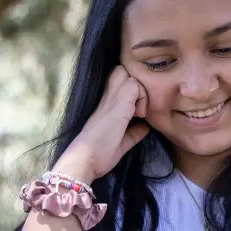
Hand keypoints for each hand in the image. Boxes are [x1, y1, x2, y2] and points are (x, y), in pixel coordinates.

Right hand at [54, 66, 149, 183]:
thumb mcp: (121, 144)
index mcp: (107, 106)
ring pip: (129, 74)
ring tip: (139, 113)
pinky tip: (139, 116)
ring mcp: (112, 98)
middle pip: (121, 71)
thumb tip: (145, 128)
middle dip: (135, 84)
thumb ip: (133, 133)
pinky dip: (142, 98)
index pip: (120, 81)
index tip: (137, 109)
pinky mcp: (118, 103)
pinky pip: (134, 85)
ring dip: (140, 92)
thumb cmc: (99, 155)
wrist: (86, 160)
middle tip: (139, 106)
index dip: (132, 88)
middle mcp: (108, 98)